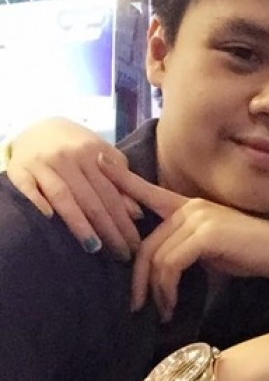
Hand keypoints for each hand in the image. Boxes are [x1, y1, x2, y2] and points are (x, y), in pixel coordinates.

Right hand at [6, 118, 141, 258]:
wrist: (40, 126)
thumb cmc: (79, 148)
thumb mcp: (104, 158)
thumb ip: (120, 182)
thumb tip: (137, 213)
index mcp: (94, 153)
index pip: (112, 194)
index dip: (125, 221)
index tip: (135, 245)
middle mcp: (70, 157)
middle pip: (93, 199)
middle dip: (110, 229)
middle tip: (122, 255)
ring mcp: (43, 163)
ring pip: (64, 196)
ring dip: (79, 223)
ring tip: (94, 247)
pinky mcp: (19, 169)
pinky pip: (27, 188)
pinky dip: (38, 202)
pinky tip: (49, 220)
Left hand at [97, 154, 268, 319]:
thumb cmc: (248, 253)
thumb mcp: (209, 250)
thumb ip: (182, 249)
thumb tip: (156, 272)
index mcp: (189, 206)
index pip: (149, 192)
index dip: (122, 180)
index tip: (98, 165)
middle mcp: (190, 206)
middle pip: (146, 243)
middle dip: (138, 278)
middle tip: (138, 305)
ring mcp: (198, 216)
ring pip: (157, 256)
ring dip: (155, 290)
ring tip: (161, 310)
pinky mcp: (207, 232)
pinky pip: (171, 264)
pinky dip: (167, 289)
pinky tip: (171, 304)